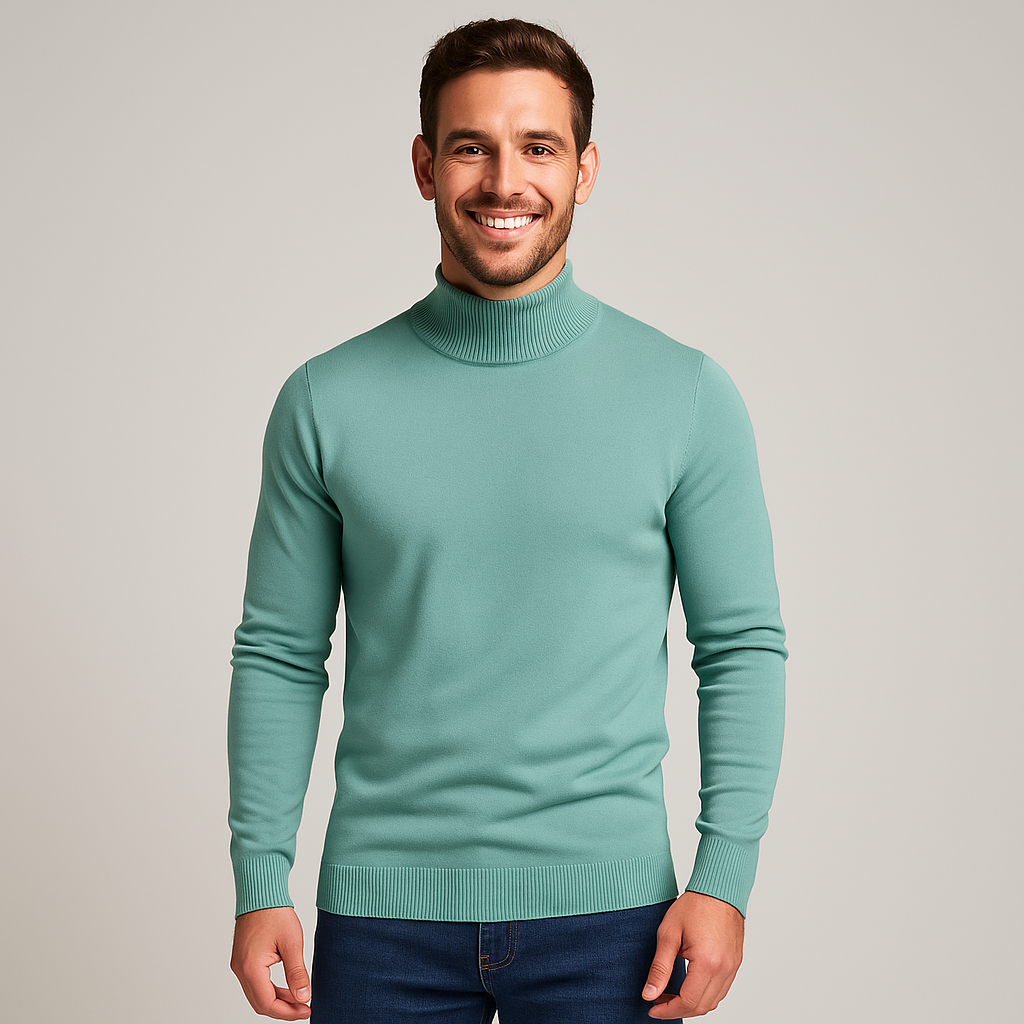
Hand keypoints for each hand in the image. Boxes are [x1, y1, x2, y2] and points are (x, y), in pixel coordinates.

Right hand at [230, 906, 311, 1019]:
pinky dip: (270, 989)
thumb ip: (297, 973)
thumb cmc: (275, 913)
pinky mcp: (242, 959)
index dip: (287, 1012)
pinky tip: (286, 987)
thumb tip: (304, 997)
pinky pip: (254, 983)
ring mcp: (239, 965)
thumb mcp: (292, 943)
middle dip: (283, 1009)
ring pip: (257, 994)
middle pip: (260, 1003)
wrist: (260, 893)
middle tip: (304, 1008)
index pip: (267, 1003)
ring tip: (299, 998)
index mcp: (251, 967)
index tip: (306, 1010)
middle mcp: (240, 969)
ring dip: (277, 1000)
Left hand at [642, 891, 743, 1018]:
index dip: (668, 1010)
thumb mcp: (668, 934)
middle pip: (702, 1007)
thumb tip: (650, 994)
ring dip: (692, 1004)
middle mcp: (724, 969)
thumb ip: (659, 968)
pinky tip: (689, 986)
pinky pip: (721, 990)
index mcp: (707, 962)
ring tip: (671, 995)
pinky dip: (705, 995)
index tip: (652, 1008)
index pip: (688, 1001)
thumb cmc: (694, 905)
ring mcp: (733, 967)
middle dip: (678, 1010)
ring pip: (713, 1001)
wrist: (718, 888)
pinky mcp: (735, 963)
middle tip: (658, 1002)